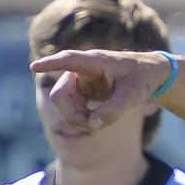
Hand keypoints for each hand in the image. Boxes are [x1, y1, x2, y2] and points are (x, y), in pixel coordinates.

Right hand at [30, 49, 171, 130]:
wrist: (151, 75)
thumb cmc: (143, 79)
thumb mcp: (133, 96)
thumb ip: (114, 110)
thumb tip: (93, 125)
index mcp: (94, 62)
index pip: (68, 60)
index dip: (50, 64)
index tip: (34, 67)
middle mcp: (82, 69)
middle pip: (60, 94)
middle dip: (70, 113)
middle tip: (91, 124)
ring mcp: (80, 80)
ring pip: (63, 103)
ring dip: (76, 117)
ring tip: (98, 122)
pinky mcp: (83, 90)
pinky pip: (71, 107)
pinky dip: (81, 117)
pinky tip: (95, 118)